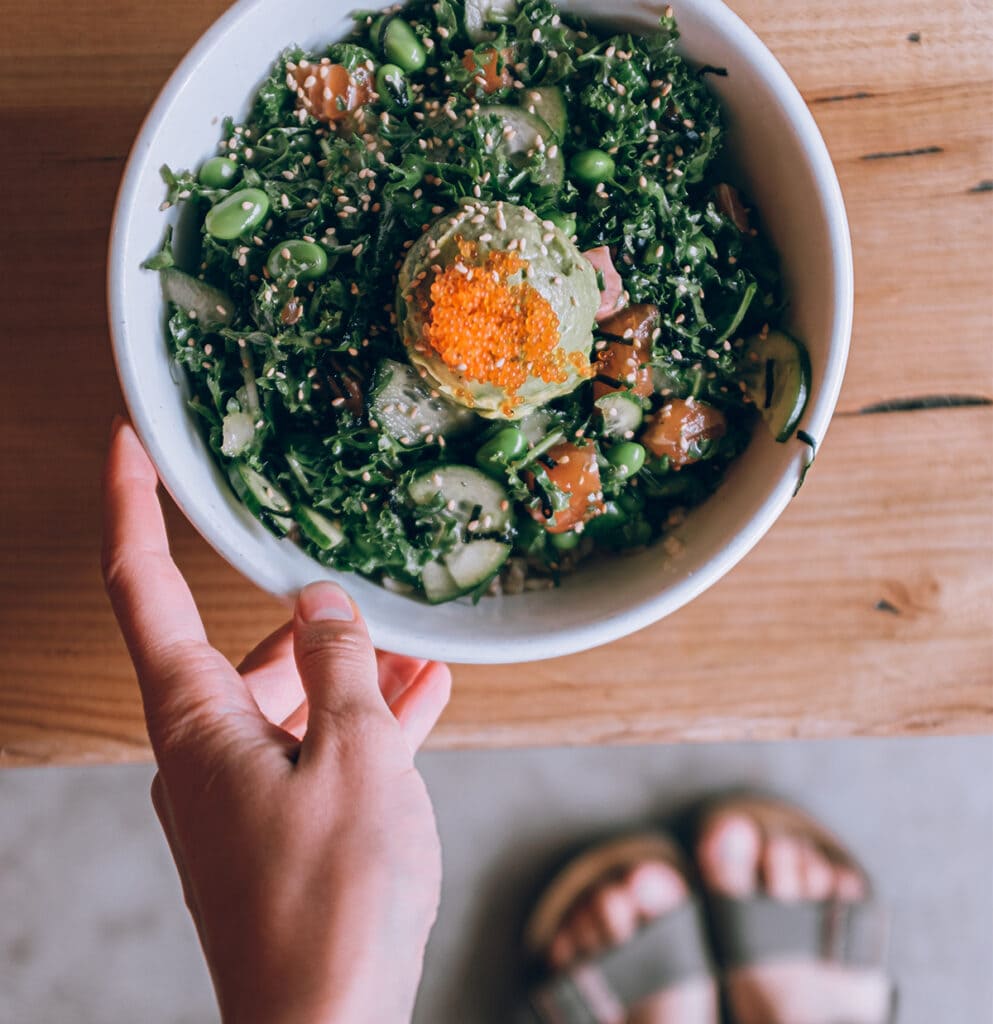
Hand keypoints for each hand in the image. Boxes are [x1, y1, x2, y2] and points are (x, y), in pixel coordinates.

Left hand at [101, 418, 450, 1023]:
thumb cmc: (334, 901)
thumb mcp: (353, 754)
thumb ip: (339, 664)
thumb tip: (322, 602)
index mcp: (196, 723)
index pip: (146, 588)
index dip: (135, 508)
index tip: (132, 444)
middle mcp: (205, 753)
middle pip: (239, 650)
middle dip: (302, 614)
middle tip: (355, 579)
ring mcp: (243, 795)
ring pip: (292, 702)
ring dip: (348, 668)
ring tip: (414, 639)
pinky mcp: (282, 830)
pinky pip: (321, 751)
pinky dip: (364, 720)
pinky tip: (421, 699)